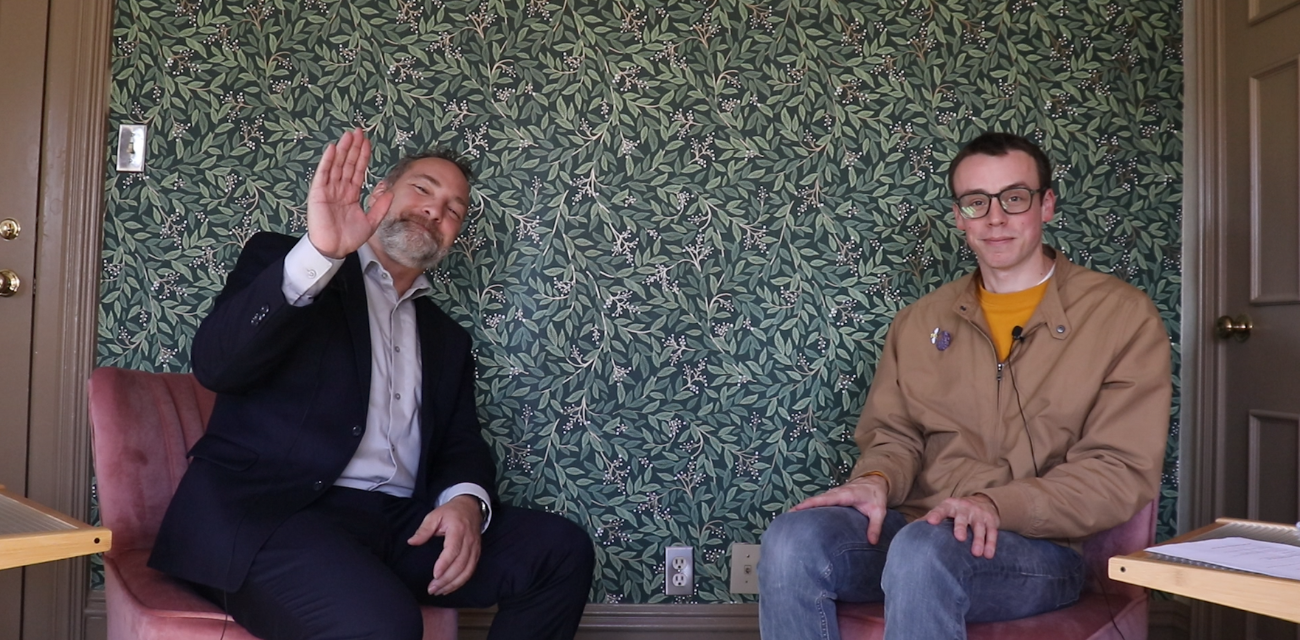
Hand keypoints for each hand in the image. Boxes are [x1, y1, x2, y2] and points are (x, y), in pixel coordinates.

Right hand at [306, 128, 393, 258]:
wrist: (334, 250)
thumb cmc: (349, 238)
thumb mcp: (371, 222)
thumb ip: (380, 207)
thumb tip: (389, 191)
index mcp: (351, 194)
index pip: (358, 171)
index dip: (362, 157)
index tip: (367, 143)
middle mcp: (339, 189)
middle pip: (347, 164)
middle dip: (353, 148)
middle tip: (359, 131)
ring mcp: (328, 190)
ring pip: (336, 165)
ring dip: (342, 150)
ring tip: (349, 135)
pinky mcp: (318, 194)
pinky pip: (323, 174)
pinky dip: (327, 161)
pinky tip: (332, 149)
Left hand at [408, 495, 483, 595]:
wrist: (471, 507)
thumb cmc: (451, 512)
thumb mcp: (434, 515)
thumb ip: (423, 530)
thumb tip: (412, 542)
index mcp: (458, 530)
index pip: (453, 549)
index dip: (445, 563)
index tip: (435, 574)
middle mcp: (469, 541)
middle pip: (460, 564)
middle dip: (446, 579)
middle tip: (432, 589)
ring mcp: (475, 549)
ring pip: (467, 571)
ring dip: (453, 584)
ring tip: (438, 591)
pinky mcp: (476, 554)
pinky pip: (470, 571)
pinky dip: (460, 582)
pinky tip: (449, 588)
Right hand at [791, 475, 889, 543]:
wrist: (875, 481)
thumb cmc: (875, 495)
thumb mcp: (879, 511)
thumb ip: (875, 526)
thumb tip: (872, 542)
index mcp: (845, 495)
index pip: (824, 499)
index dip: (810, 504)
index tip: (797, 509)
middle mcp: (835, 493)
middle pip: (815, 500)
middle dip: (801, 507)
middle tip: (787, 518)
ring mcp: (832, 494)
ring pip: (815, 500)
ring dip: (803, 507)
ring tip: (790, 519)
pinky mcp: (832, 497)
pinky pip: (818, 501)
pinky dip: (809, 506)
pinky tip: (801, 516)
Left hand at [924, 495, 1000, 558]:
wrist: (983, 501)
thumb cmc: (957, 511)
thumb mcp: (944, 510)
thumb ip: (930, 517)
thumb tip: (911, 528)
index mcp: (950, 506)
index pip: (941, 510)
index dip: (936, 515)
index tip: (930, 522)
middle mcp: (965, 508)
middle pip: (962, 518)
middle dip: (961, 527)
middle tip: (959, 538)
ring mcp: (979, 514)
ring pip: (979, 527)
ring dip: (978, 540)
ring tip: (976, 553)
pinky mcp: (991, 521)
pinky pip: (992, 532)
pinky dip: (991, 544)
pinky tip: (989, 555)